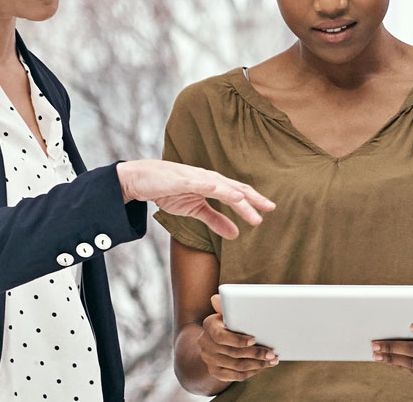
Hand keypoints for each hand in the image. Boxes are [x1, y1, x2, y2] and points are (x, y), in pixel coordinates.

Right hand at [116, 159, 274, 238]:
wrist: (142, 180)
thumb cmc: (170, 190)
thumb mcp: (196, 209)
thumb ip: (216, 220)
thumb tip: (236, 233)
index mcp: (214, 186)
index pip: (239, 193)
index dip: (255, 201)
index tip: (270, 209)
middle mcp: (208, 179)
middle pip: (235, 188)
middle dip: (252, 198)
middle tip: (269, 208)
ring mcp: (196, 178)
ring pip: (220, 186)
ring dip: (235, 194)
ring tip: (248, 202)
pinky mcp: (182, 179)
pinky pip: (198, 183)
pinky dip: (211, 186)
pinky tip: (220, 190)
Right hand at [198, 294, 277, 381]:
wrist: (215, 338)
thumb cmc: (228, 321)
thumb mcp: (227, 312)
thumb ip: (226, 306)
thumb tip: (216, 298)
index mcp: (208, 325)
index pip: (221, 337)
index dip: (238, 340)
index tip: (254, 339)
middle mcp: (205, 343)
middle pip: (233, 353)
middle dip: (256, 353)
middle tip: (272, 353)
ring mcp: (209, 359)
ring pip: (237, 366)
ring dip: (257, 364)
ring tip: (272, 360)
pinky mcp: (215, 371)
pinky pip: (235, 376)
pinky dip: (251, 372)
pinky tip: (262, 367)